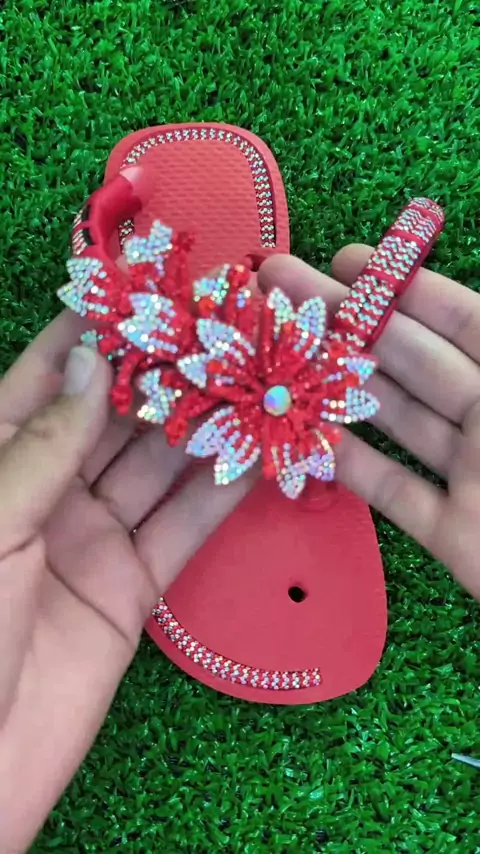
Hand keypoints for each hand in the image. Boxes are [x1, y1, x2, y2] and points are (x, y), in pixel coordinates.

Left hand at [0, 313, 255, 852]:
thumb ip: (42, 447)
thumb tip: (94, 362)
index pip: (49, 379)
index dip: (97, 332)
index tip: (149, 288)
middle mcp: (46, 491)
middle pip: (115, 418)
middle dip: (167, 376)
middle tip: (224, 330)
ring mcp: (91, 539)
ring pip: (156, 470)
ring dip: (203, 430)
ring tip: (254, 383)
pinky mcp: (131, 590)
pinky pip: (180, 532)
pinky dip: (217, 497)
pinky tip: (254, 460)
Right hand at [261, 246, 479, 600]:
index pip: (462, 320)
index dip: (406, 287)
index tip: (348, 260)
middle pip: (413, 360)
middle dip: (349, 323)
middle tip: (284, 290)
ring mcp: (474, 477)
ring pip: (397, 420)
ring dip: (337, 387)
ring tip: (277, 354)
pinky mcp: (454, 535)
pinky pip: (395, 494)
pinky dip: (352, 468)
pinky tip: (305, 439)